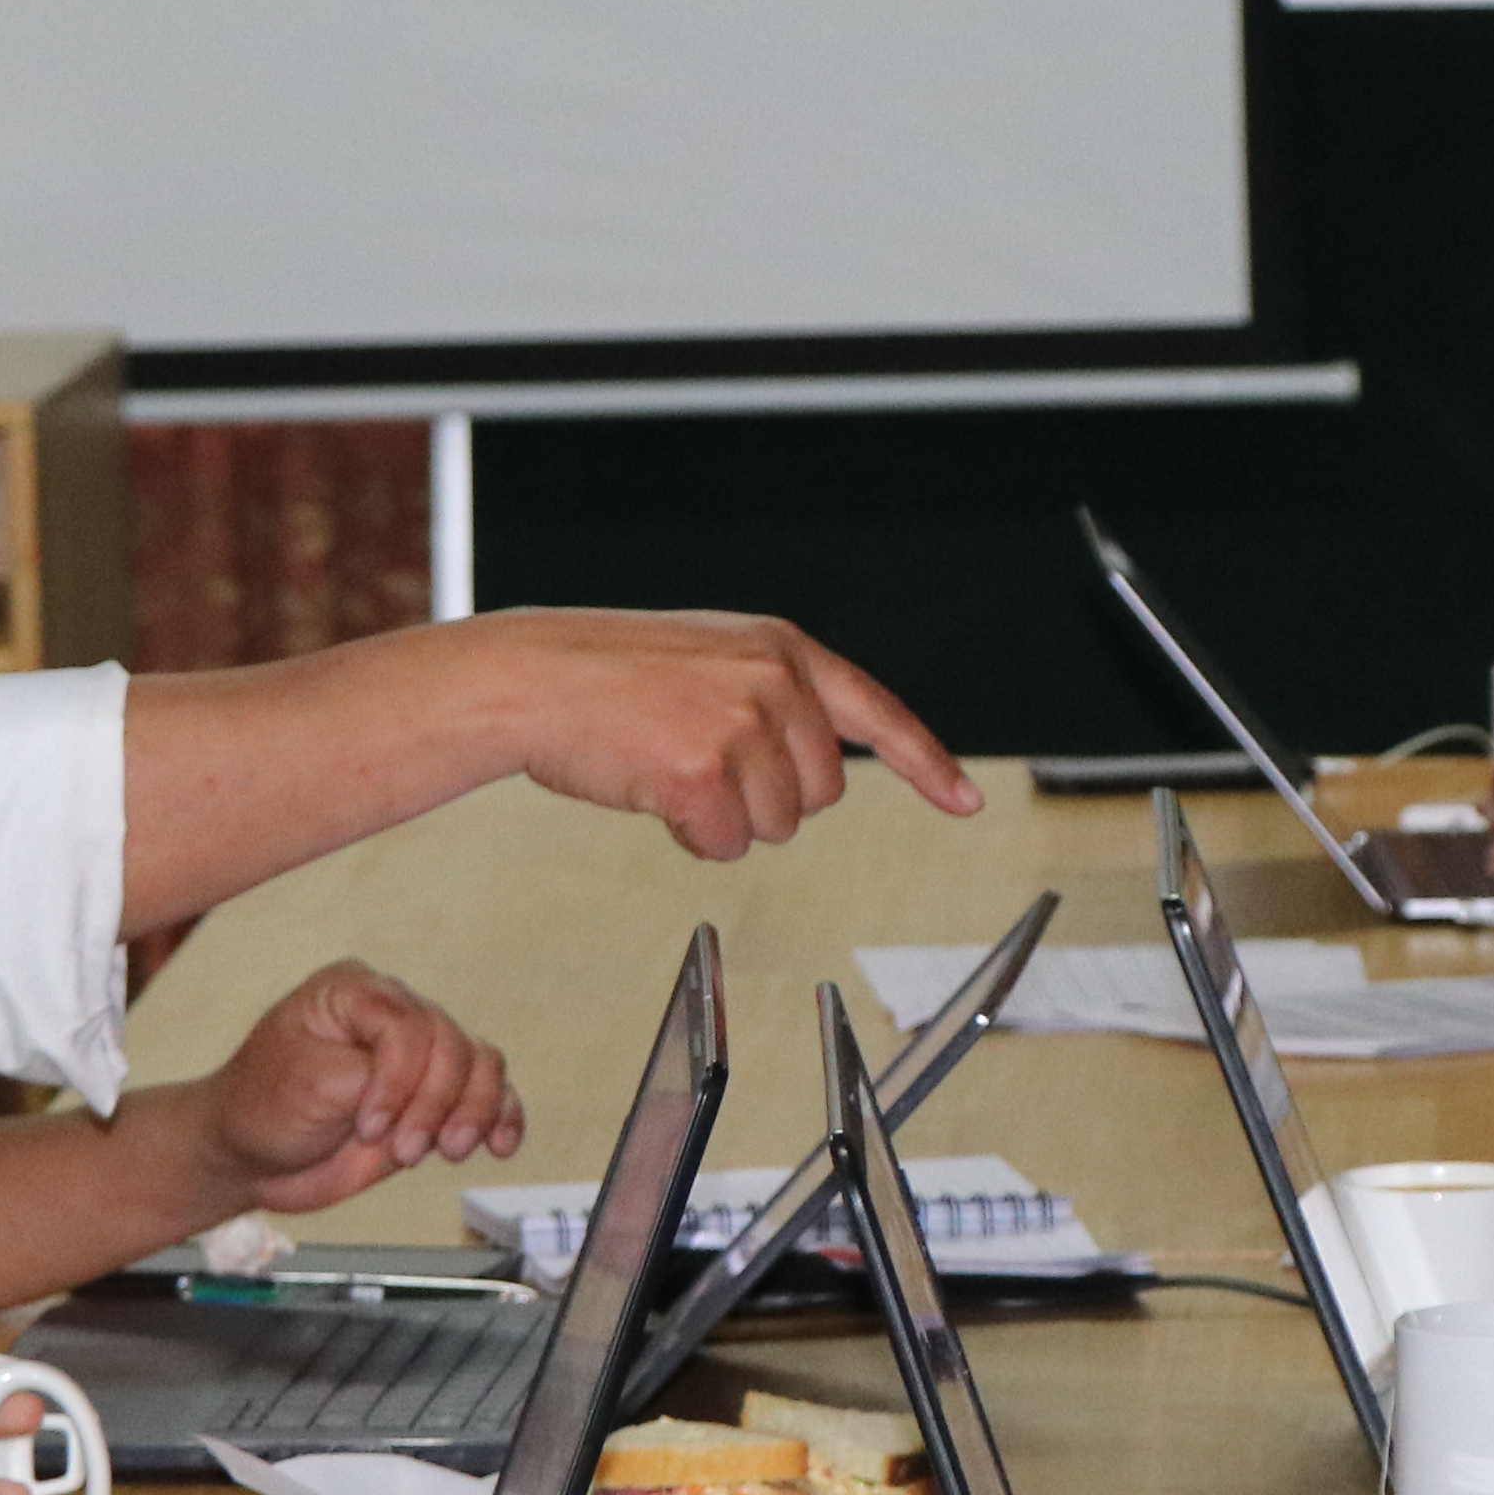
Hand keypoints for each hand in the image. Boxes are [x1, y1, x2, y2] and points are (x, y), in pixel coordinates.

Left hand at [159, 963, 523, 1213]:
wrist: (252, 1157)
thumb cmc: (263, 1109)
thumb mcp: (307, 1082)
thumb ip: (371, 1076)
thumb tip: (426, 1086)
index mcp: (355, 991)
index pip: (410, 1024)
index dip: (401, 1080)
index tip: (369, 1126)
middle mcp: (394, 1013)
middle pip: (453, 1045)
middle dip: (435, 1105)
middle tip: (405, 1152)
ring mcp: (418, 1057)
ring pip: (482, 1066)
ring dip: (474, 1113)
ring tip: (450, 1152)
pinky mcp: (435, 1097)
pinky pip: (492, 1096)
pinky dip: (502, 1119)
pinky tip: (500, 1145)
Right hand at [457, 609, 979, 855]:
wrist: (530, 678)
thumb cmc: (608, 675)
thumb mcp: (711, 657)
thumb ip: (775, 695)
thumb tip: (818, 770)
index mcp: (782, 648)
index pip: (877, 713)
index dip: (926, 765)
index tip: (963, 800)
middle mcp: (775, 682)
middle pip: (823, 794)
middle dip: (769, 798)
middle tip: (702, 762)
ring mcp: (741, 726)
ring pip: (778, 828)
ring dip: (726, 819)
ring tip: (668, 768)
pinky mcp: (703, 775)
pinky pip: (726, 846)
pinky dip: (692, 837)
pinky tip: (653, 792)